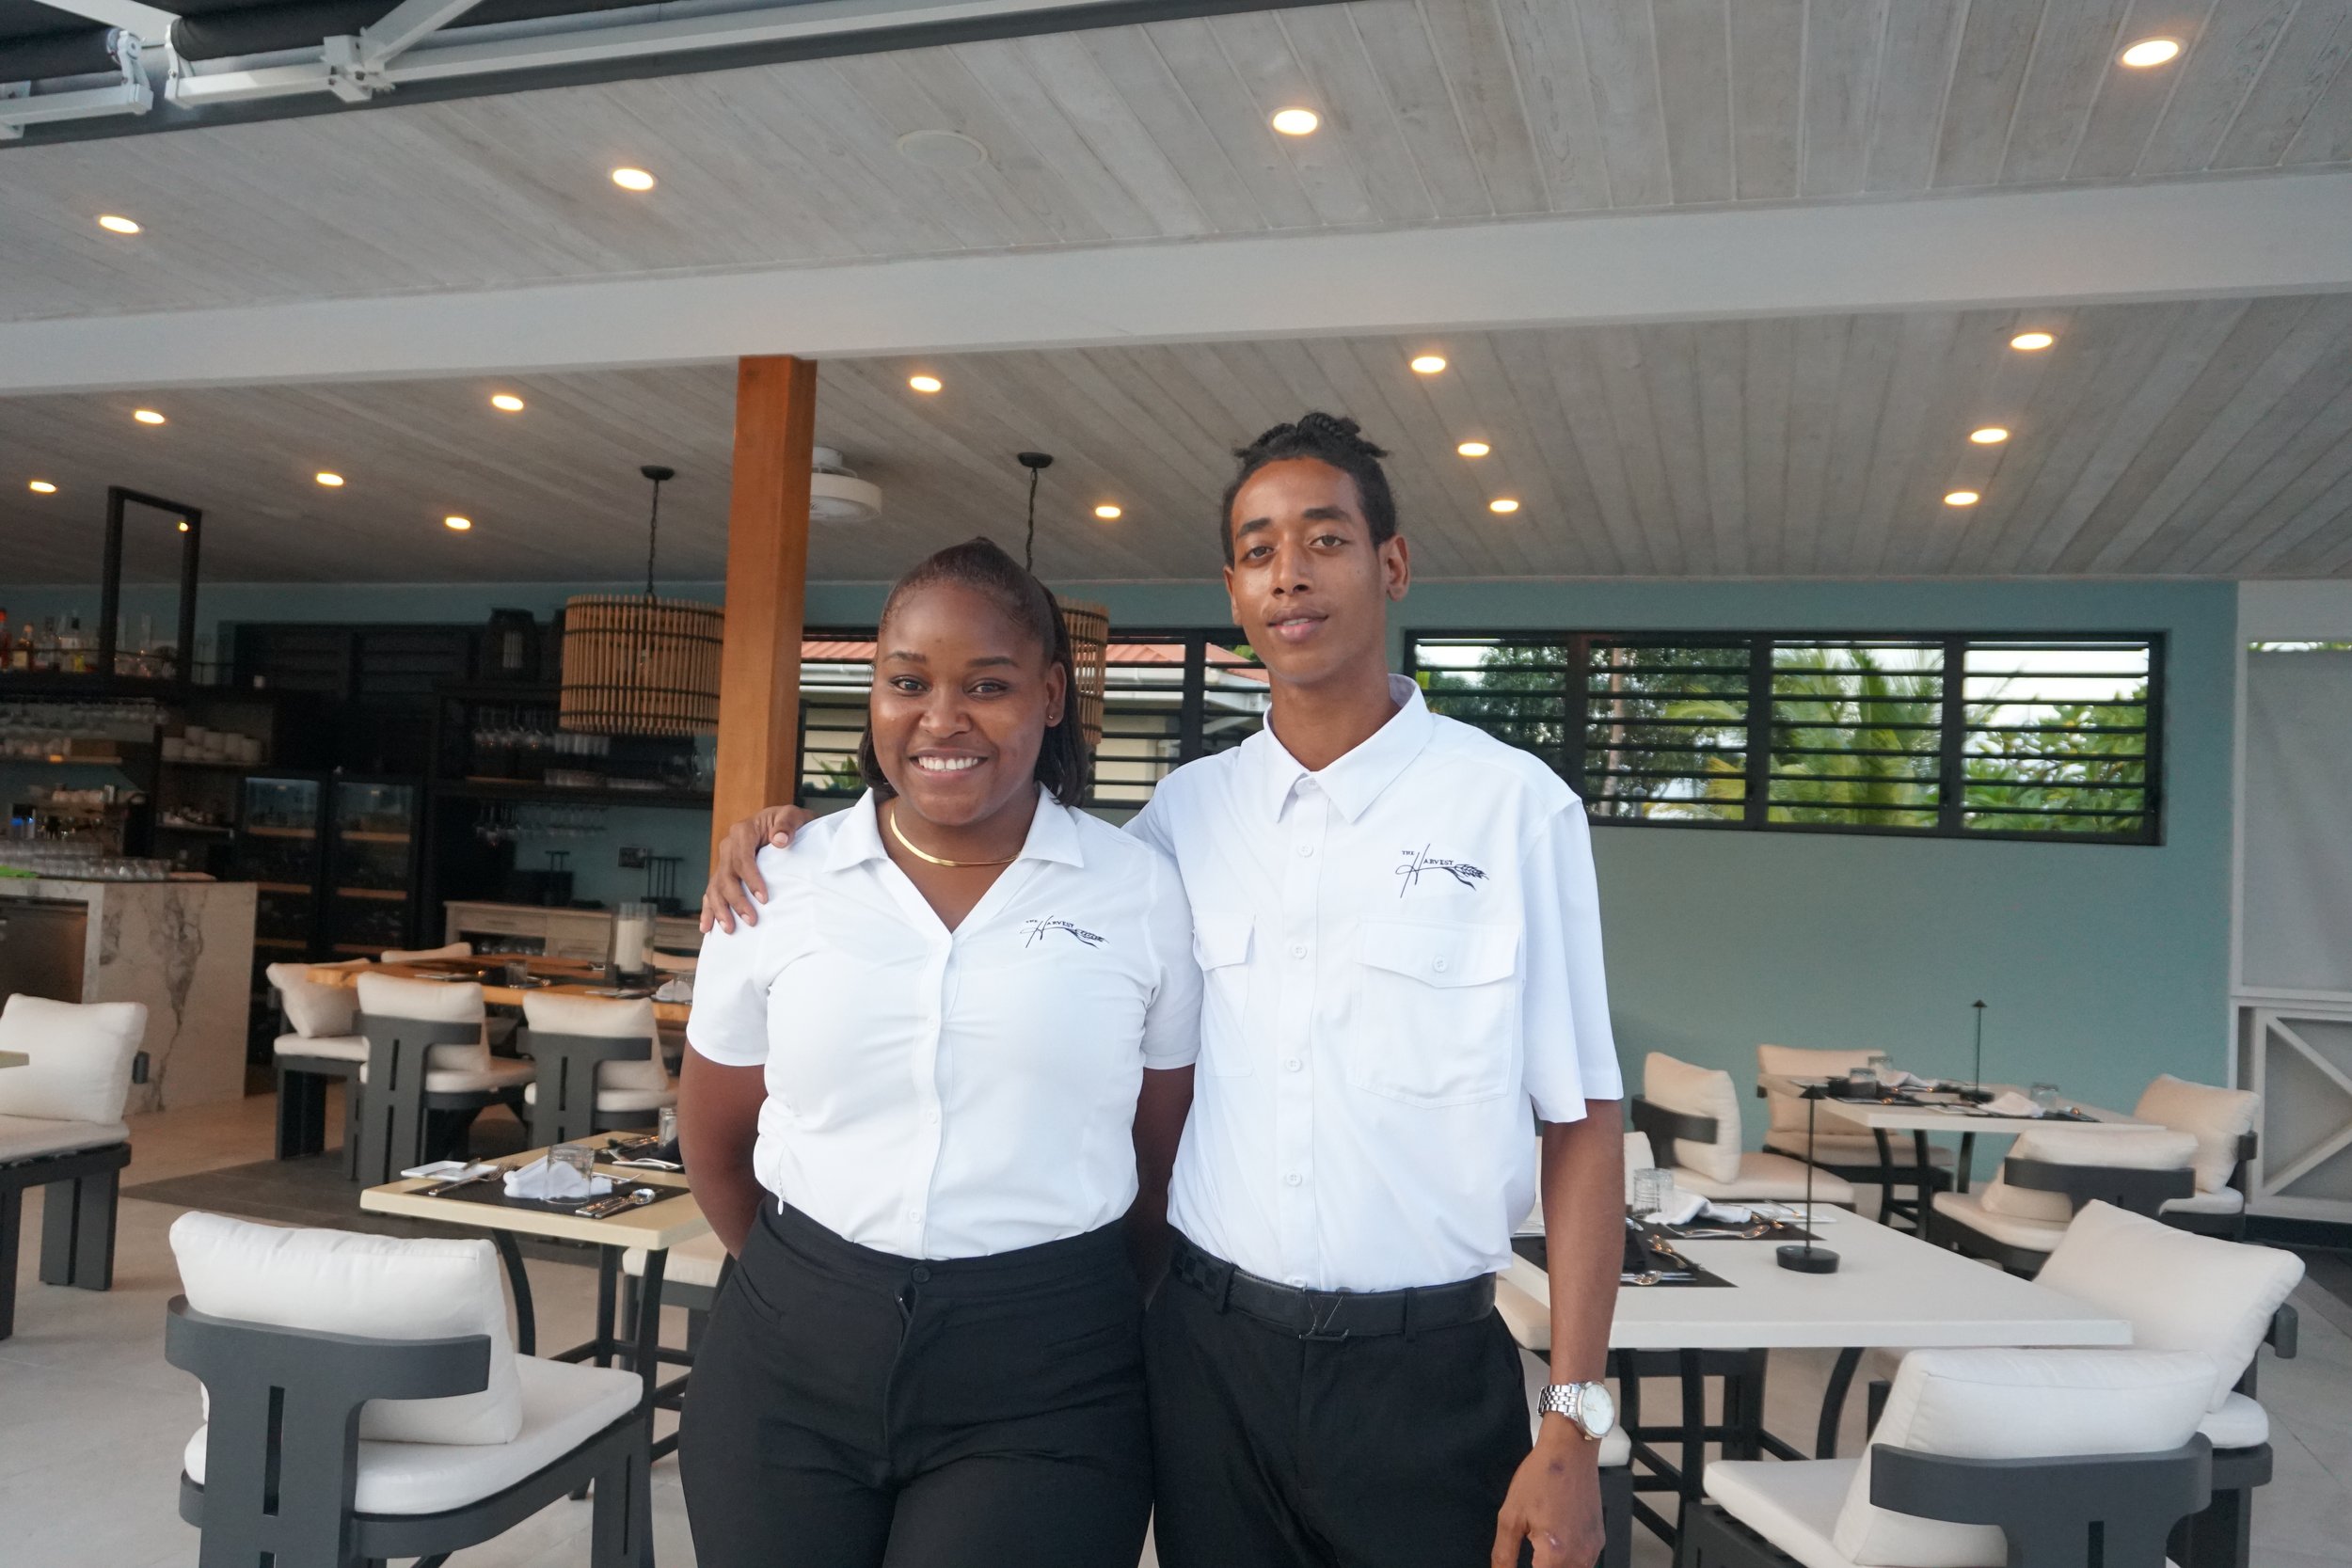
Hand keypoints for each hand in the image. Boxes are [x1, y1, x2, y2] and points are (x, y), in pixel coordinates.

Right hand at [699, 806, 813, 931]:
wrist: (783, 824)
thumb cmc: (789, 823)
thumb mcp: (794, 816)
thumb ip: (787, 824)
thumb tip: (780, 840)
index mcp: (743, 831)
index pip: (743, 858)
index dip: (751, 879)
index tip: (763, 898)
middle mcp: (729, 846)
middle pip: (727, 876)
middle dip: (737, 900)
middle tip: (751, 920)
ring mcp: (725, 861)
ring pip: (715, 887)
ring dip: (720, 909)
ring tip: (730, 929)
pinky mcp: (725, 873)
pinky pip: (712, 892)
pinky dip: (708, 909)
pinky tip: (707, 927)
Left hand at [1492, 1419, 1603, 1567]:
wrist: (1571, 1450)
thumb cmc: (1540, 1477)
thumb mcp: (1511, 1516)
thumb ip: (1504, 1554)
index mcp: (1556, 1555)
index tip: (1519, 1563)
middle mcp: (1580, 1557)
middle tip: (1529, 1557)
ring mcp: (1593, 1549)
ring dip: (1554, 1567)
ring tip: (1539, 1555)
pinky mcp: (1599, 1539)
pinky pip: (1585, 1563)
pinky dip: (1569, 1562)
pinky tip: (1555, 1549)